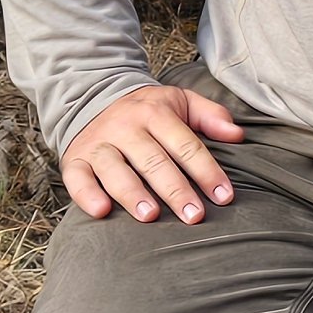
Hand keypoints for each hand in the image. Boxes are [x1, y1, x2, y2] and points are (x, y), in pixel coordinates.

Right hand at [65, 81, 245, 223]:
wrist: (92, 97)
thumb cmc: (147, 111)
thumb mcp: (180, 102)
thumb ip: (210, 116)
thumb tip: (237, 134)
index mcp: (155, 114)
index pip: (185, 145)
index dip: (206, 171)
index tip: (224, 196)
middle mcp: (125, 128)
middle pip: (153, 161)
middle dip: (175, 190)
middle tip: (193, 215)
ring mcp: (98, 144)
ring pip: (115, 170)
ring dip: (132, 193)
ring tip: (150, 215)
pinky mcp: (74, 159)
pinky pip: (77, 178)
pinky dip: (86, 195)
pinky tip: (101, 211)